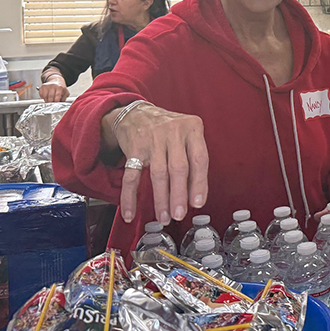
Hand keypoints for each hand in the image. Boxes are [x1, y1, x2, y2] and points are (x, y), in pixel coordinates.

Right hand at [39, 76, 69, 102]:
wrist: (55, 80)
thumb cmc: (60, 87)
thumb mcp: (65, 92)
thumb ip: (64, 98)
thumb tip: (61, 103)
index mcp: (59, 87)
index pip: (57, 95)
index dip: (56, 101)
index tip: (56, 104)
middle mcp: (53, 86)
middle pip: (50, 96)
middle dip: (51, 102)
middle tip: (52, 103)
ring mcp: (47, 86)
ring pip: (45, 96)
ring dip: (47, 101)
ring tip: (49, 101)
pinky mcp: (42, 87)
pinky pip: (41, 95)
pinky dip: (43, 98)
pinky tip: (46, 97)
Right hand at [106, 103, 208, 225]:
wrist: (137, 113)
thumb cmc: (168, 129)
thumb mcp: (187, 134)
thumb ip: (192, 158)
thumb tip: (194, 194)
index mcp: (192, 128)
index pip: (200, 159)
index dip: (199, 183)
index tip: (198, 203)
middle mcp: (173, 132)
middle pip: (178, 168)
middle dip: (179, 195)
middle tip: (180, 214)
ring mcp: (153, 139)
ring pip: (158, 174)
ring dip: (161, 199)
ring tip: (164, 217)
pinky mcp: (134, 147)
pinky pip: (131, 176)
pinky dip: (130, 197)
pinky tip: (130, 212)